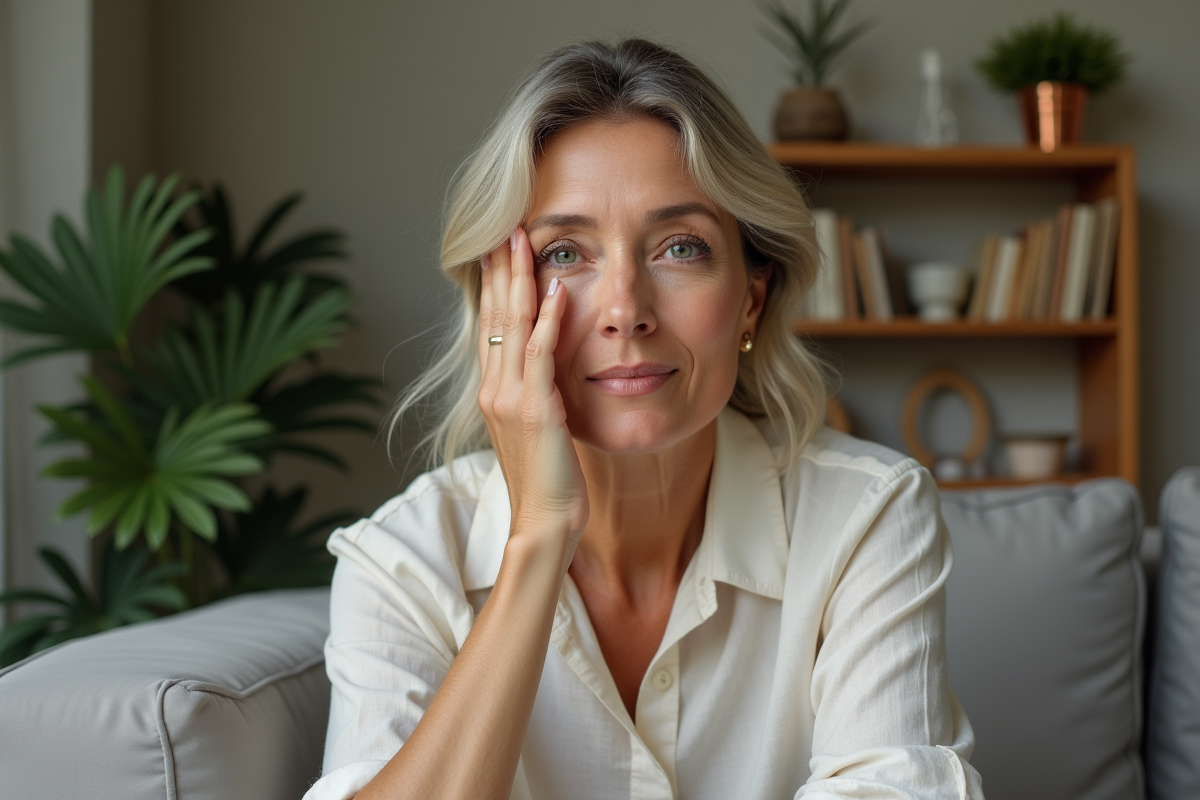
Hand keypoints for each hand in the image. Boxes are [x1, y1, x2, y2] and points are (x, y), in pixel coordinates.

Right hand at [478, 227, 588, 550]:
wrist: (544, 520)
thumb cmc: (547, 480)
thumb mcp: (536, 429)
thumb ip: (535, 395)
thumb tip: (544, 370)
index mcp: (493, 392)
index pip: (489, 326)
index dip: (492, 286)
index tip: (497, 250)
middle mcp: (494, 389)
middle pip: (493, 316)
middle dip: (499, 270)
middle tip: (504, 228)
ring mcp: (510, 398)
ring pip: (510, 326)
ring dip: (518, 279)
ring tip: (523, 240)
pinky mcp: (535, 409)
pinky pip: (538, 354)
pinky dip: (545, 319)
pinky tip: (555, 289)